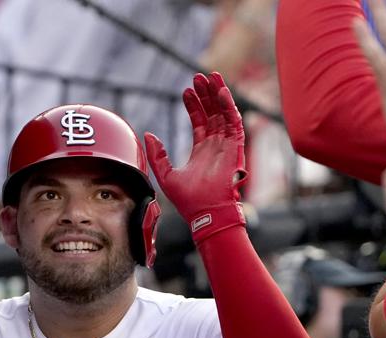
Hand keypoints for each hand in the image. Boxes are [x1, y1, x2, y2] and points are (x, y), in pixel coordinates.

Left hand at [144, 72, 246, 242]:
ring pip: (224, 113)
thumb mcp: (165, 175)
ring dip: (218, 94)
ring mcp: (227, 146)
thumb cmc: (188, 200)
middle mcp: (216, 146)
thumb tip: (148, 135)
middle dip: (206, 94)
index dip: (193, 105)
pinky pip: (234, 122)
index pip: (199, 121)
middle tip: (198, 76)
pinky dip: (229, 106)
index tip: (185, 90)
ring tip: (210, 77)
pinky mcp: (236, 148)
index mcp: (202, 151)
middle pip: (212, 113)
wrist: (205, 213)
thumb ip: (157, 155)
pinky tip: (220, 92)